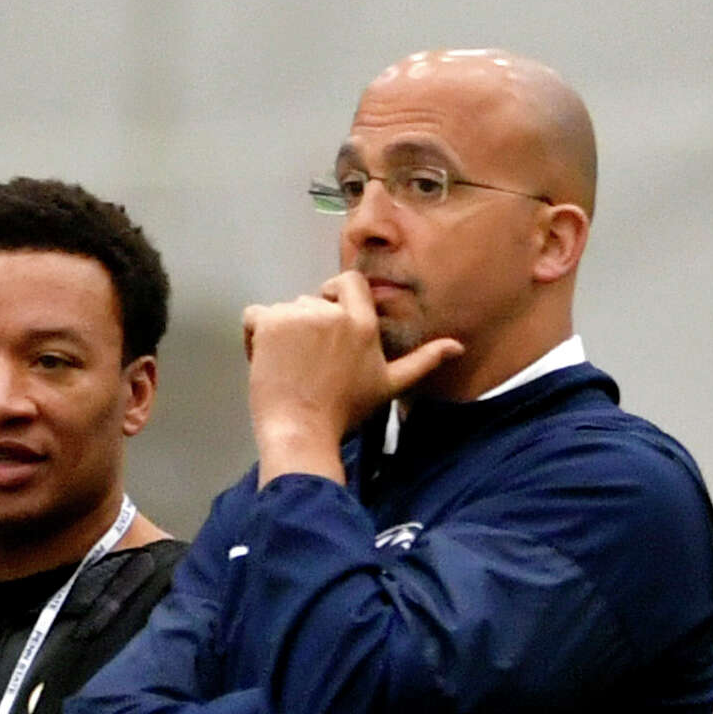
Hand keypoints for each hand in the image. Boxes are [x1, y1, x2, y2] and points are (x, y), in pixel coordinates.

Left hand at [242, 271, 462, 485]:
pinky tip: (266, 363)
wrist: (302, 433)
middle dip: (306, 327)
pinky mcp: (269, 323)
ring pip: (283, 311)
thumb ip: (423, 361)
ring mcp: (298, 315)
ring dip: (281, 334)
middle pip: (311, 301)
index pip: (348, 281)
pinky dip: (255, 337)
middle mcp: (331, 311)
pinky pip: (255, 318)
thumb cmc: (345, 413)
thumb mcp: (389, 386)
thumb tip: (457, 346)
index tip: (328, 325)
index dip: (335, 295)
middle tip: (307, 365)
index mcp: (362, 322)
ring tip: (289, 370)